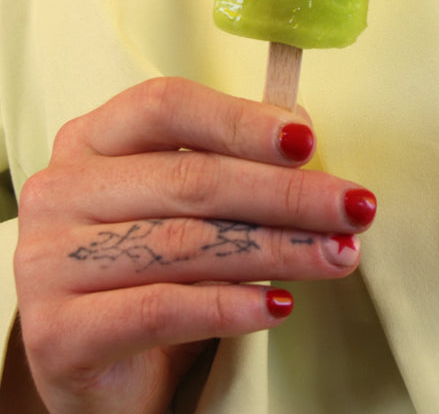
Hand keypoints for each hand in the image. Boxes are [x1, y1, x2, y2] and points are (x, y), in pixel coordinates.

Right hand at [12, 77, 376, 413]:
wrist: (94, 369)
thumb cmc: (145, 270)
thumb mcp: (183, 206)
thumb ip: (229, 163)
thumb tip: (302, 132)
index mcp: (91, 140)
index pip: (167, 107)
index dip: (242, 120)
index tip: (308, 142)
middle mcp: (61, 190)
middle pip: (190, 178)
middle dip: (286, 194)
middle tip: (353, 208)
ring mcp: (48, 262)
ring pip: (185, 243)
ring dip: (277, 249)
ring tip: (337, 255)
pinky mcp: (56, 333)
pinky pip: (159, 310)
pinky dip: (230, 307)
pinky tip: (279, 306)